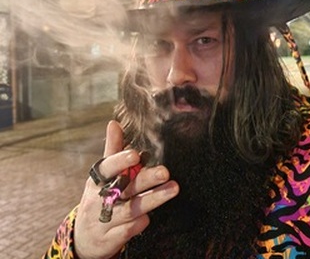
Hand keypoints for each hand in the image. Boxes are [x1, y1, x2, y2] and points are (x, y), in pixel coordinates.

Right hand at [74, 120, 178, 258]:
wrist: (84, 238)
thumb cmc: (97, 197)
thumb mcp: (101, 175)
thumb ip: (112, 150)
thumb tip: (114, 123)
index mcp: (97, 180)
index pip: (106, 168)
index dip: (120, 161)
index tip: (136, 154)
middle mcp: (100, 199)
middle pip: (124, 188)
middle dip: (145, 180)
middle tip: (165, 171)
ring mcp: (105, 220)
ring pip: (131, 209)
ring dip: (152, 199)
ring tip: (173, 188)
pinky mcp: (112, 239)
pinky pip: (130, 230)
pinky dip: (140, 223)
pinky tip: (151, 217)